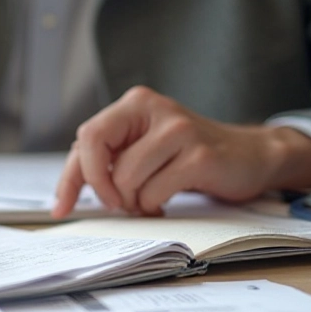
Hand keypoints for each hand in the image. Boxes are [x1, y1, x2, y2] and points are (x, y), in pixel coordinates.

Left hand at [52, 86, 310, 216]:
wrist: (249, 156)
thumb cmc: (188, 156)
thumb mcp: (144, 147)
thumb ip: (109, 157)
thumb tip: (67, 190)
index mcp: (135, 103)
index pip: (87, 138)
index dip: (70, 177)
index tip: (61, 207)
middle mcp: (155, 109)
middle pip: (98, 156)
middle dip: (103, 190)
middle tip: (119, 204)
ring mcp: (179, 130)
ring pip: (126, 180)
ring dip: (134, 202)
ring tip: (152, 200)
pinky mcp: (199, 156)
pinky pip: (153, 193)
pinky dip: (154, 206)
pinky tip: (167, 201)